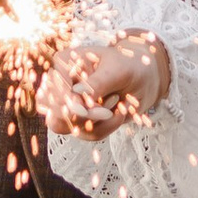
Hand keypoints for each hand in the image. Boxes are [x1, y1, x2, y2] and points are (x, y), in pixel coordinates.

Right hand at [38, 35, 168, 136]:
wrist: (144, 79)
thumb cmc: (130, 66)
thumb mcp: (118, 70)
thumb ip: (98, 82)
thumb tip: (77, 92)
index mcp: (64, 63)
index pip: (52, 87)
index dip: (66, 101)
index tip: (84, 109)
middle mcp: (60, 84)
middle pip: (53, 111)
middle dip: (81, 116)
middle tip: (106, 111)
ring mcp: (68, 105)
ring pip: (67, 126)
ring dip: (95, 122)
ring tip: (116, 103)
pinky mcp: (81, 121)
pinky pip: (87, 134)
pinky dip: (106, 128)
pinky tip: (118, 113)